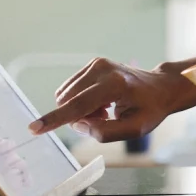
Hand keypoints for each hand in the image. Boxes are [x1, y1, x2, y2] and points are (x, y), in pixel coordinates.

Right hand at [28, 58, 195, 142]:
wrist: (161, 88)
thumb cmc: (150, 109)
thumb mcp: (134, 129)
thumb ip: (105, 133)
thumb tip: (79, 124)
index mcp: (115, 85)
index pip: (78, 105)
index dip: (55, 120)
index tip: (34, 128)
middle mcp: (103, 69)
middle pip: (69, 102)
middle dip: (79, 117)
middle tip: (104, 117)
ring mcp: (97, 63)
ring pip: (67, 95)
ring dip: (80, 109)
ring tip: (105, 109)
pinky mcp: (94, 63)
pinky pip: (71, 89)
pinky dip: (81, 100)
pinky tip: (102, 101)